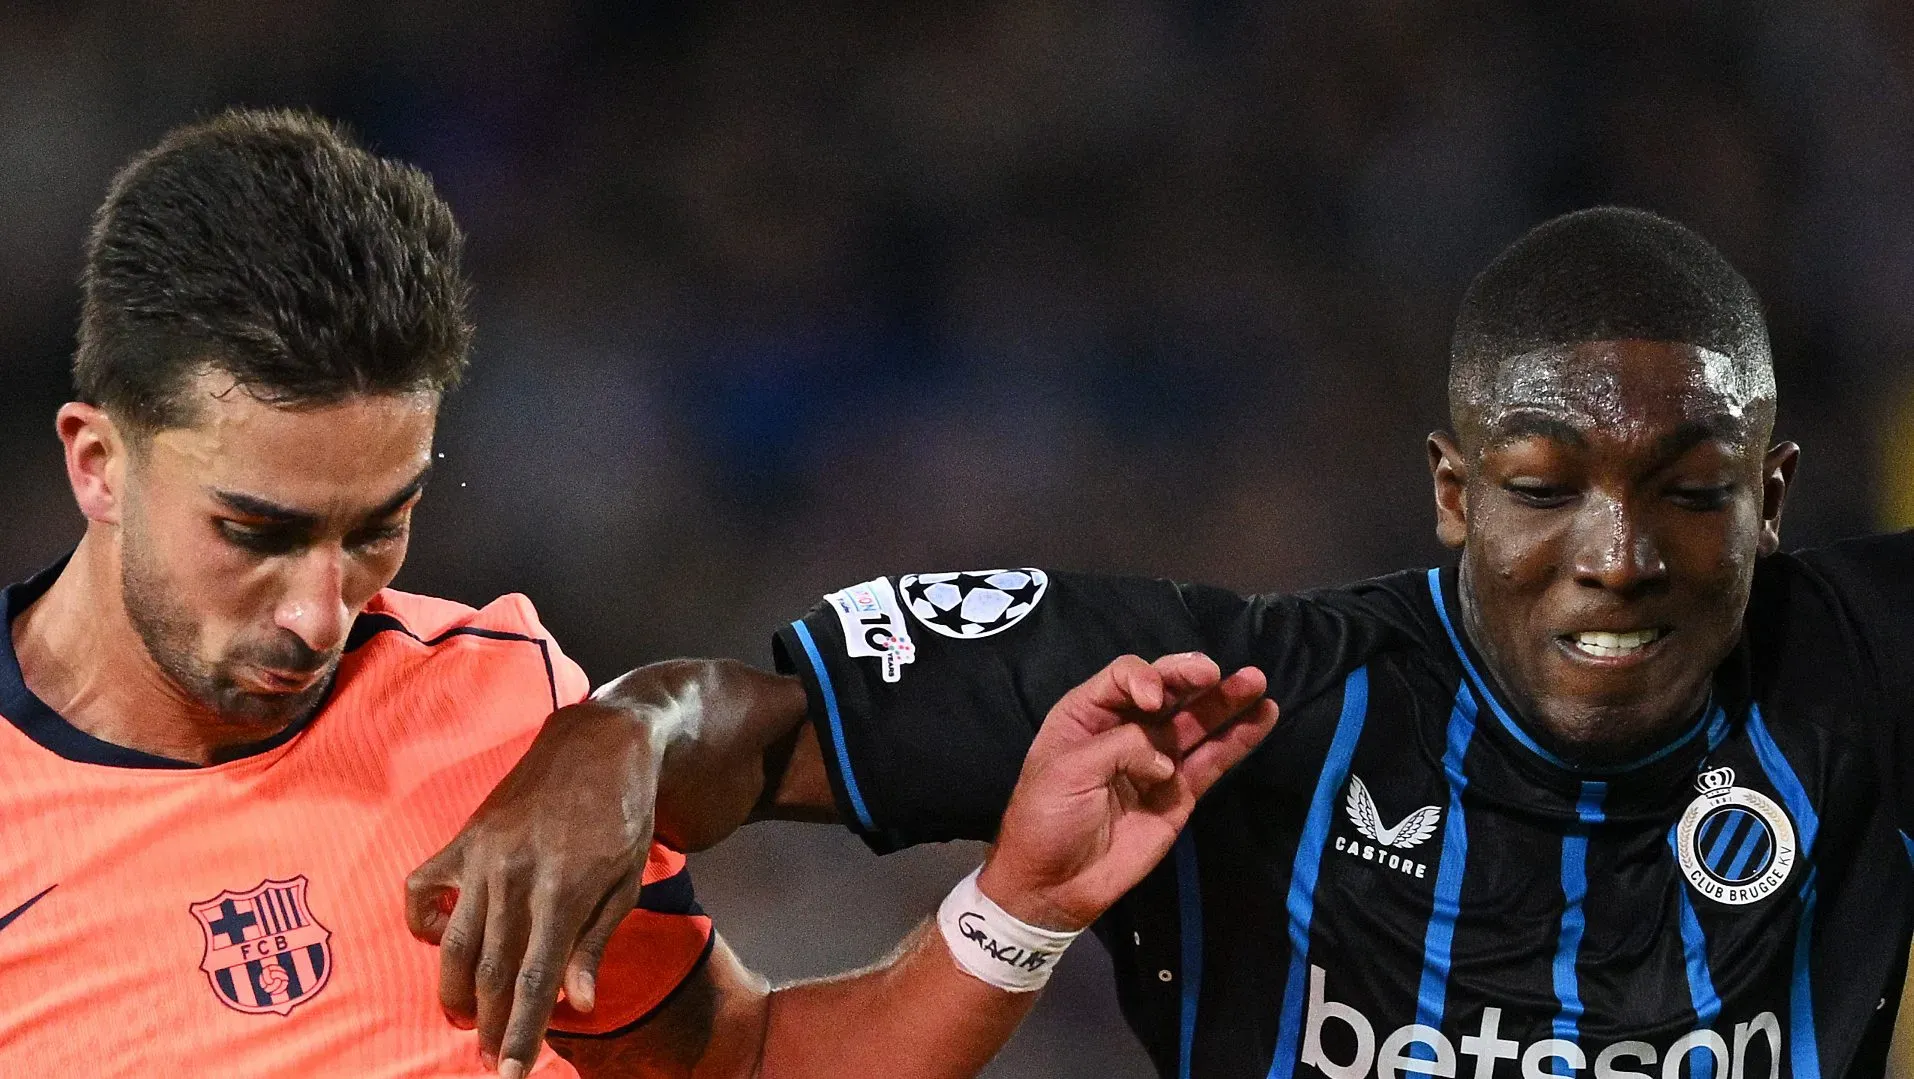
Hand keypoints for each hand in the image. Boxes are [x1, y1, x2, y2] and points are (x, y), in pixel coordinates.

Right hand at [405, 699, 660, 1076]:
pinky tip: (439, 939)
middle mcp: (516, 876)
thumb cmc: (622, 815)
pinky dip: (422, 920)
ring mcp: (483, 855)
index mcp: (564, 891)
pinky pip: (423, 888)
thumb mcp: (626, 879)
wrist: (599, 743)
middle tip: (491, 1055)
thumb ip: (596, 942)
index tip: (511, 1073)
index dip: (523, 1032)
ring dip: (454, 990)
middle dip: (491, 1023)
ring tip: (464, 1018)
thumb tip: (579, 1005)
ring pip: (455, 942)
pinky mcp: (463, 837)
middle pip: (493, 971)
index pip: (537, 980)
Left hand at [977, 653, 1277, 931]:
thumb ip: (1122, 748)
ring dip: (1226, 700)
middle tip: (1216, 673)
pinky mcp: (1179, 794)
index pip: (1125, 677)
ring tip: (1257, 681)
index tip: (1153, 701)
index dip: (1146, 678)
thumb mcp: (1068, 771)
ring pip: (1196, 722)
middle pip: (1167, 691)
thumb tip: (1166, 761)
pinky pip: (1212, 761)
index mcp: (1087, 715)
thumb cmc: (1047, 819)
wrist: (1055, 885)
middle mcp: (1126, 729)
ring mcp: (1156, 761)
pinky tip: (1264, 715)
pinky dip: (1238, 739)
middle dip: (1192, 677)